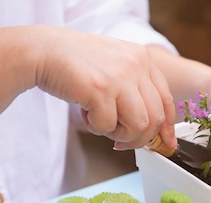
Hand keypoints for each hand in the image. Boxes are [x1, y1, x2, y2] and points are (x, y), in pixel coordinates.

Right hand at [33, 26, 175, 149]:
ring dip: (118, 134)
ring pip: (138, 126)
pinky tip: (85, 112)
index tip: (164, 144)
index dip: (167, 128)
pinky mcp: (101, 90)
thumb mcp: (115, 69)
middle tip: (120, 141)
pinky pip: (109, 126)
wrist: (43, 51)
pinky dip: (96, 128)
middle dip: (139, 138)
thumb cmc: (76, 65)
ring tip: (101, 122)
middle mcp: (136, 66)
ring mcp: (120, 77)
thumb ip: (134, 91)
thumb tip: (149, 128)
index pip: (166, 100)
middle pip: (155, 118)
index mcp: (143, 59)